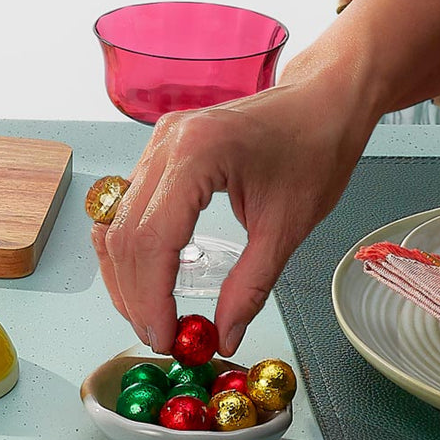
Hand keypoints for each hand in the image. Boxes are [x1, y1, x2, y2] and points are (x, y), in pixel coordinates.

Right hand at [91, 81, 369, 355]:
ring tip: (149, 316)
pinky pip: (127, 206)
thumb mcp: (289, 227)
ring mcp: (157, 142)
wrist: (322, 101)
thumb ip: (251, 286)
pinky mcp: (159, 149)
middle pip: (125, 234)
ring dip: (126, 275)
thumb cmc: (315, 149)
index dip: (151, 298)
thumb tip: (224, 335)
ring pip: (117, 223)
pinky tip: (142, 278)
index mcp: (198, 153)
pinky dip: (130, 248)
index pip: (153, 239)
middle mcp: (166, 142)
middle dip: (135, 295)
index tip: (165, 338)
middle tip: (158, 337)